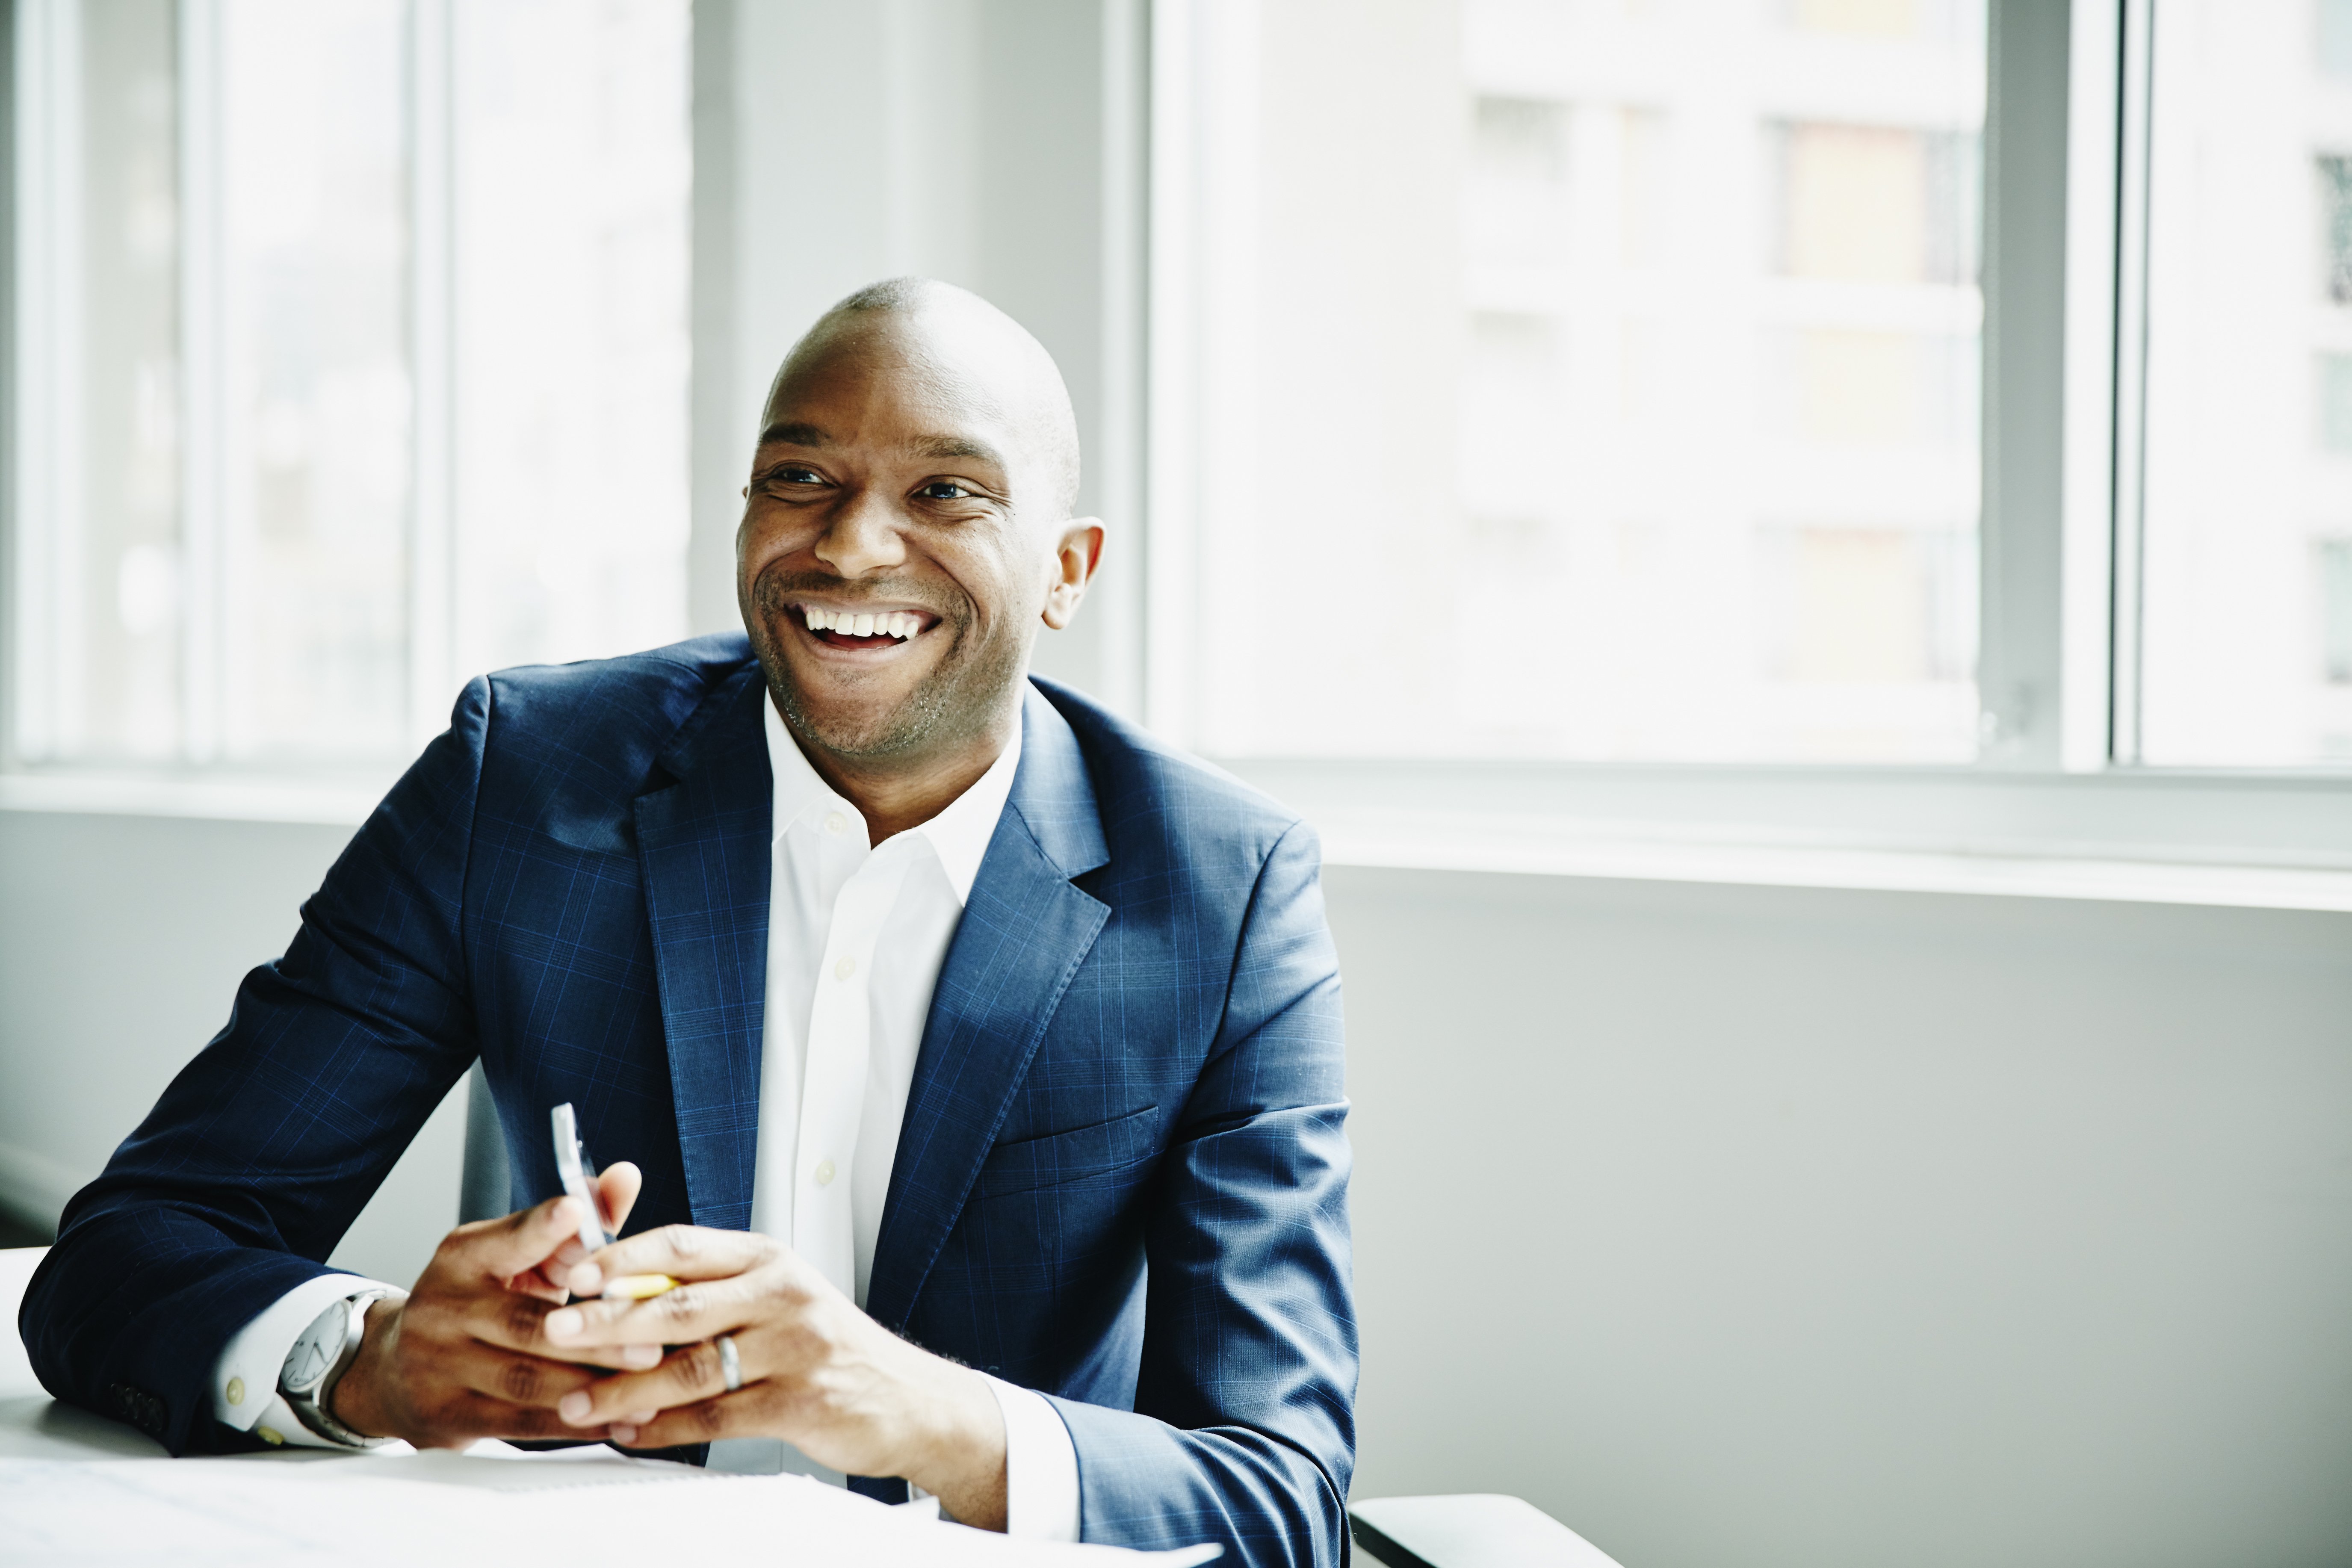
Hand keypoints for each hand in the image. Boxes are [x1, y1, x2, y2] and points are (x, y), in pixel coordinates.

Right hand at [331, 1163, 659, 1447]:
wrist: (395, 1370)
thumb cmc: (480, 1303)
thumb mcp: (518, 1256)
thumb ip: (575, 1224)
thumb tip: (626, 1177)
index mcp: (464, 1257)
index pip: (507, 1239)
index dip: (542, 1227)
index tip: (575, 1213)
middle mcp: (445, 1308)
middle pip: (525, 1323)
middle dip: (594, 1336)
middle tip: (650, 1345)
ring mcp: (439, 1365)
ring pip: (525, 1379)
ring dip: (591, 1385)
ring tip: (646, 1385)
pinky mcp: (448, 1414)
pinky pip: (518, 1422)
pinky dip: (573, 1423)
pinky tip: (617, 1420)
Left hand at [541, 1226, 1008, 1529]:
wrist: (907, 1398)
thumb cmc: (826, 1347)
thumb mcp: (775, 1298)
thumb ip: (710, 1291)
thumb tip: (619, 1294)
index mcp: (768, 1259)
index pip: (683, 1246)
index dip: (623, 1257)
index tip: (572, 1272)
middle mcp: (782, 1293)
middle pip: (679, 1304)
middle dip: (609, 1320)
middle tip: (556, 1331)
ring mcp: (795, 1348)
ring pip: (691, 1369)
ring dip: (625, 1390)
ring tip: (577, 1402)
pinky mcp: (801, 1401)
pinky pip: (717, 1417)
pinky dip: (666, 1429)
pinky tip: (631, 1434)